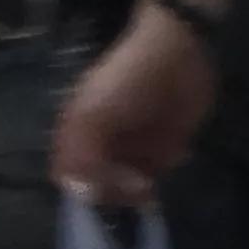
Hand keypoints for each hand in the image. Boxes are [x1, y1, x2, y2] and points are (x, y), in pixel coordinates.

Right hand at [57, 10, 215, 207]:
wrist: (178, 53)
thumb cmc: (127, 81)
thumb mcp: (92, 116)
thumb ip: (82, 157)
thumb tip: (81, 194)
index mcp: (77, 137)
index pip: (70, 179)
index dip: (85, 191)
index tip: (106, 188)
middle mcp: (102, 147)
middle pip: (102, 188)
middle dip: (119, 191)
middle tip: (140, 182)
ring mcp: (134, 147)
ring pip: (133, 184)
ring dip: (146, 183)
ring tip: (160, 162)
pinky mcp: (166, 144)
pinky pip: (161, 170)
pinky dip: (168, 166)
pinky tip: (177, 150)